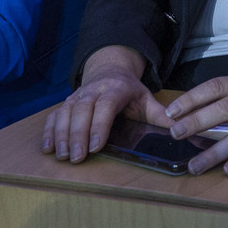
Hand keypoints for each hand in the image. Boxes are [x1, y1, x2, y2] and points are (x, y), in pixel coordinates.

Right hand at [41, 46, 169, 161]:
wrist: (110, 69)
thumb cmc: (129, 90)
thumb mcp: (146, 99)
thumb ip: (161, 115)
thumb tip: (180, 130)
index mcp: (115, 90)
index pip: (105, 106)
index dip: (99, 125)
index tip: (96, 146)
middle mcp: (93, 91)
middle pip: (82, 111)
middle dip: (77, 135)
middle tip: (76, 157)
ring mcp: (77, 96)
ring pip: (65, 113)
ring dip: (61, 135)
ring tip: (63, 156)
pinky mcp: (66, 102)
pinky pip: (54, 115)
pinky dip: (49, 131)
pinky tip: (47, 148)